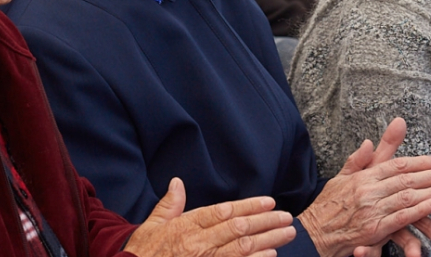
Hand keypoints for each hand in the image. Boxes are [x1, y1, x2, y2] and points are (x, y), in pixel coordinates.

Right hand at [126, 178, 295, 256]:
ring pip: (242, 249)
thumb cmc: (143, 252)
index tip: (268, 201)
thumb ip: (169, 205)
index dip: (248, 205)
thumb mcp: (152, 225)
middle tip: (287, 217)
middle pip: (238, 229)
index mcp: (186, 226)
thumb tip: (177, 182)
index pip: (223, 212)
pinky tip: (271, 256)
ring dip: (268, 240)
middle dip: (266, 221)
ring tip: (287, 233)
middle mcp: (198, 244)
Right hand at [300, 118, 430, 256]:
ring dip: (429, 191)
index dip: (418, 162)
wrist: (314, 233)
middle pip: (405, 179)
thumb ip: (357, 161)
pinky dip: (418, 210)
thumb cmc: (328, 206)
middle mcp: (368, 191)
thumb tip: (367, 142)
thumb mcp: (340, 178)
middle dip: (429, 175)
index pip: (396, 165)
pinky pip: (401, 218)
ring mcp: (371, 210)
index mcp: (363, 177)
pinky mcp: (374, 229)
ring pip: (406, 197)